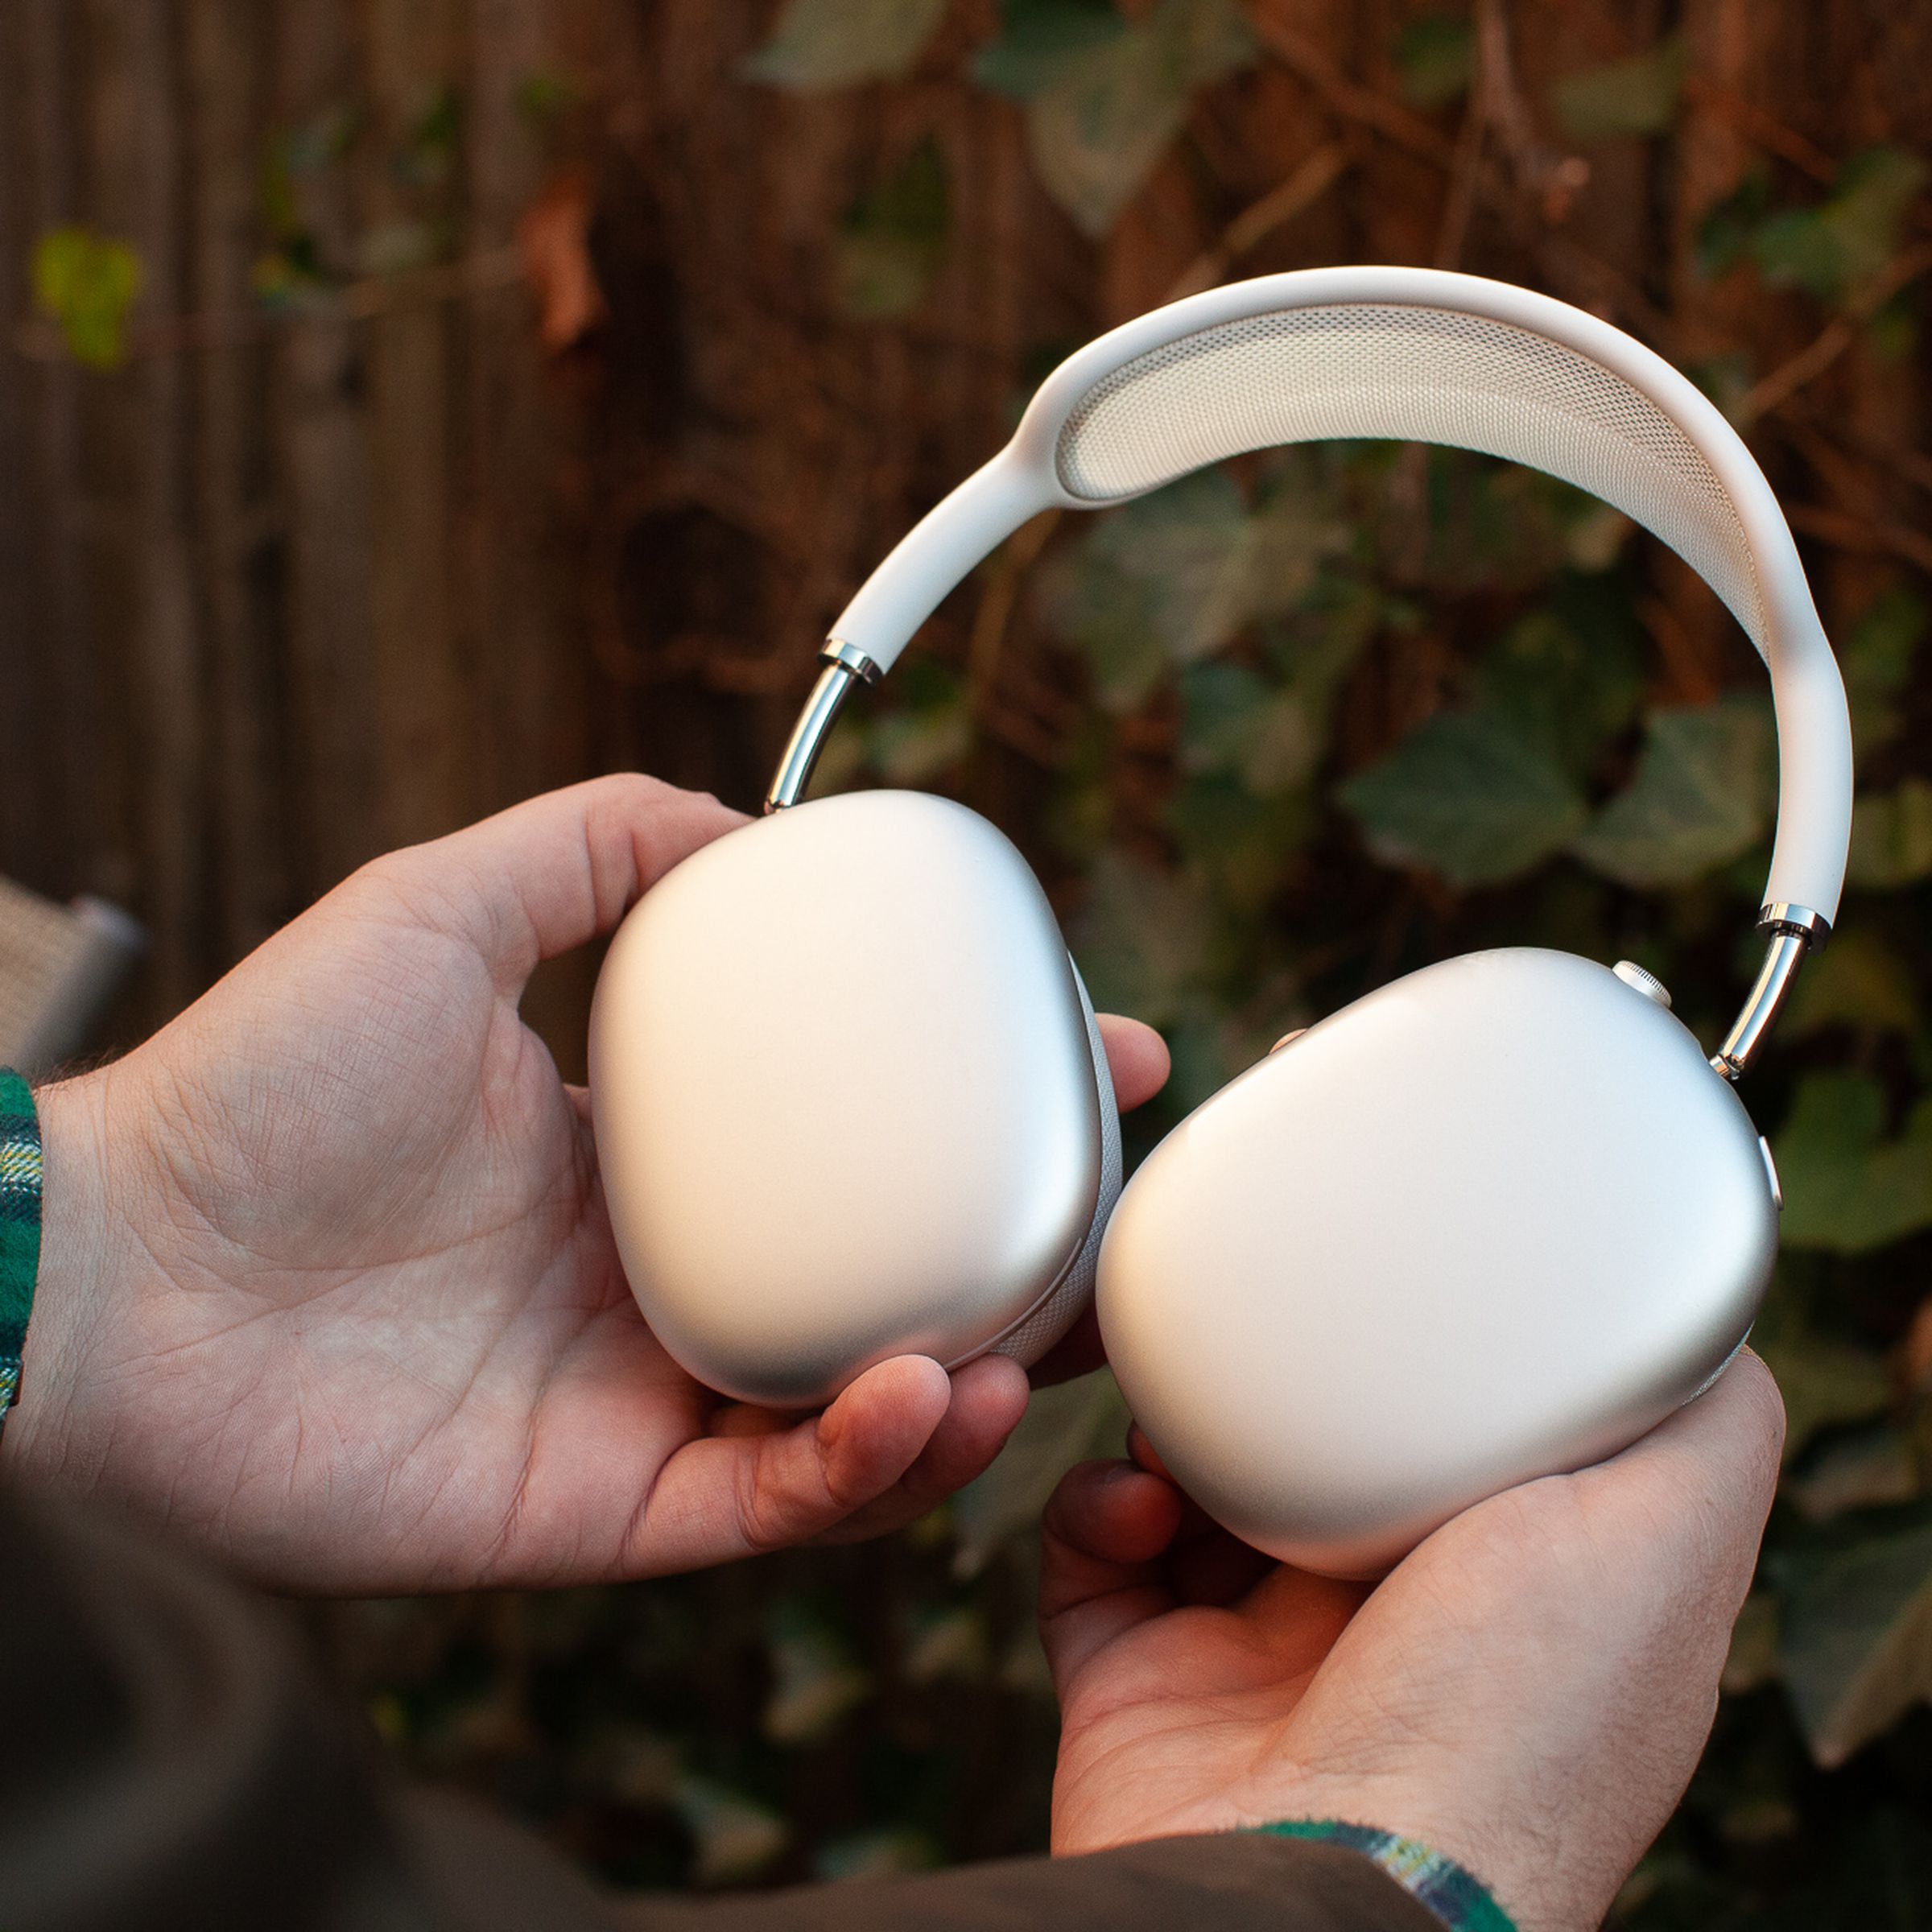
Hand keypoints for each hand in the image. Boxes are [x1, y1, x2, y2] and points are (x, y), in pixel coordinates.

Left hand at [11, 776, 1169, 1594]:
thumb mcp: (442, 904)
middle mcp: (653, 1283)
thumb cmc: (256, 1082)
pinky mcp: (596, 1514)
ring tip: (1033, 1339)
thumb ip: (591, 842)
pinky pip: (766, 1505)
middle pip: (880, 1284)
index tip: (1096, 1052)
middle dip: (1020, 1262)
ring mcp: (633, 1403)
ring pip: (849, 1415)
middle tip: (1118, 1215)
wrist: (113, 1267)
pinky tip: (917, 1400)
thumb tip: (747, 822)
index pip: (851, 1141)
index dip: (979, 1105)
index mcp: (639, 1158)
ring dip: (966, 1385)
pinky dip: (859, 1467)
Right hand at [1040, 1353, 1783, 1931]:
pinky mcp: (1144, 1686)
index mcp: (1510, 1602)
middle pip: (1325, 1454)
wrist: (1328, 1885)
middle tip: (1265, 1332)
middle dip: (1286, 1382)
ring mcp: (1260, 1666)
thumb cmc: (1510, 1726)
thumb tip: (1690, 1319)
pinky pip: (1096, 1560)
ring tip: (1182, 1414)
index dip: (1434, 1365)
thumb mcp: (1663, 1539)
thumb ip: (1706, 1425)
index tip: (1396, 1296)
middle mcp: (1392, 1635)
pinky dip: (1097, 1506)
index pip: (1468, 1446)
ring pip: (1200, 1490)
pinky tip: (1135, 1497)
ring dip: (1179, 1425)